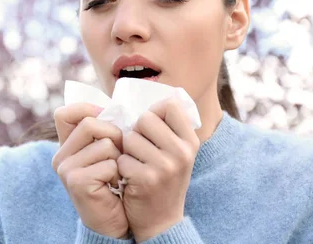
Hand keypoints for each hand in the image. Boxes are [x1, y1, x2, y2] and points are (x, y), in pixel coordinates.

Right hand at [51, 103, 128, 238]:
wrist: (113, 223)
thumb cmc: (114, 185)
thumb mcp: (106, 153)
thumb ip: (104, 131)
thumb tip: (115, 108)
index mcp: (66, 146)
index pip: (65, 113)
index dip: (88, 109)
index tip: (108, 119)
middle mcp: (61, 156)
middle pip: (90, 123)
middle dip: (115, 135)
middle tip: (120, 153)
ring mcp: (66, 169)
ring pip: (105, 143)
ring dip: (119, 158)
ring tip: (116, 175)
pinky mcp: (76, 182)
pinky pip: (109, 164)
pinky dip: (119, 174)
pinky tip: (114, 187)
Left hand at [117, 98, 199, 242]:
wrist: (161, 220)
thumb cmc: (163, 178)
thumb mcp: (176, 152)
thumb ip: (167, 127)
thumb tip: (150, 92)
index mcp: (191, 141)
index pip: (169, 104)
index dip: (154, 112)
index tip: (151, 128)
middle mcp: (183, 152)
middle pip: (145, 118)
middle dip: (136, 132)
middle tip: (140, 150)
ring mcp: (166, 166)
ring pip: (130, 138)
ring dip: (126, 151)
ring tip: (136, 164)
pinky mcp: (147, 179)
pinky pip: (122, 158)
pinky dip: (121, 168)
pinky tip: (130, 179)